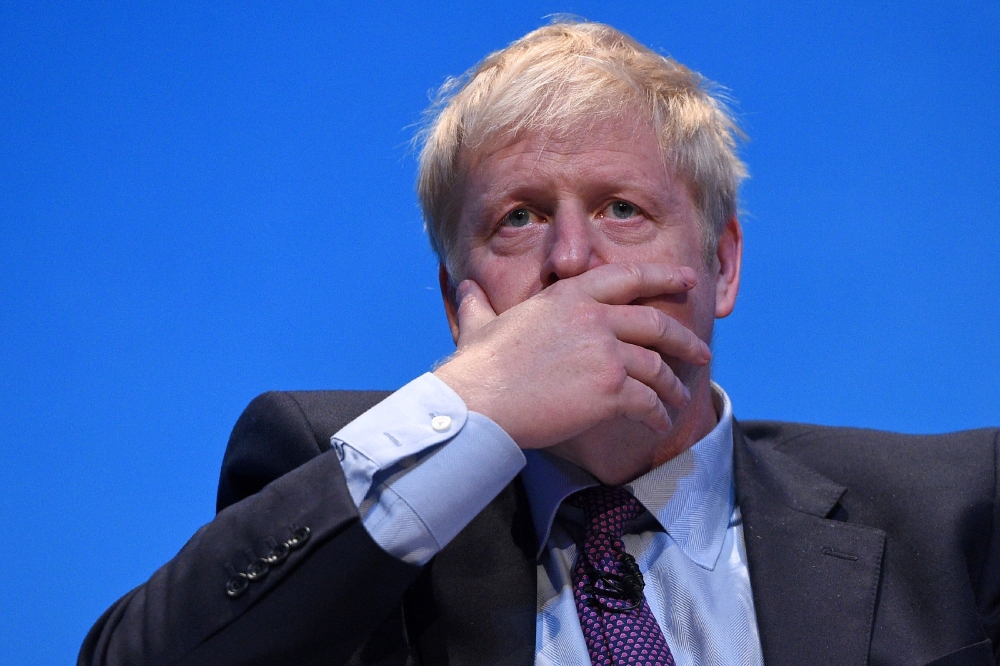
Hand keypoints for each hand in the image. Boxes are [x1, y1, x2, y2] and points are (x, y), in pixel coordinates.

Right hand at [433, 263, 711, 449]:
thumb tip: (464, 288)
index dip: (662, 276)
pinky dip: (659, 414)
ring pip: (657, 367)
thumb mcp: (480, 324)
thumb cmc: (477, 366)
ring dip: (673, 386)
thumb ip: (479, 304)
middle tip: (701, 350)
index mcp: (570, 296)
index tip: (686, 279)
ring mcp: (606, 352)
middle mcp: (595, 317)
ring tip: (680, 399)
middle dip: (684, 338)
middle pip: (656, 323)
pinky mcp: (610, 389)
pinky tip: (660, 423)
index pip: (628, 277)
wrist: (480, 400)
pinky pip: (649, 401)